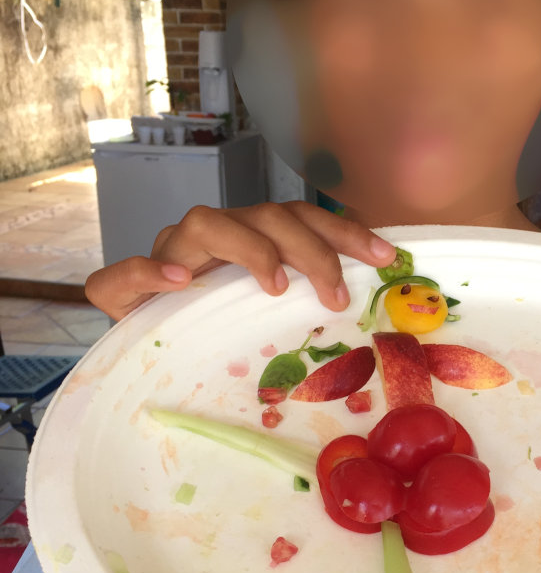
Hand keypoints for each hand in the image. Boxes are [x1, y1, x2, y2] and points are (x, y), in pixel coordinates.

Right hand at [85, 201, 396, 320]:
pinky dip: (150, 270)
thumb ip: (305, 301)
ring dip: (248, 249)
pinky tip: (178, 281)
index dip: (343, 232)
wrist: (142, 356)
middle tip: (336, 295)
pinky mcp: (122, 291)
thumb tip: (362, 307)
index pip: (300, 218)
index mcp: (249, 239)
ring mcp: (167, 255)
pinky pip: (126, 271)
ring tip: (276, 286)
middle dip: (310, 249)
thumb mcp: (269, 317)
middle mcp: (211, 238)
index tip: (386, 256)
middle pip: (265, 216)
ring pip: (204, 223)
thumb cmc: (217, 335)